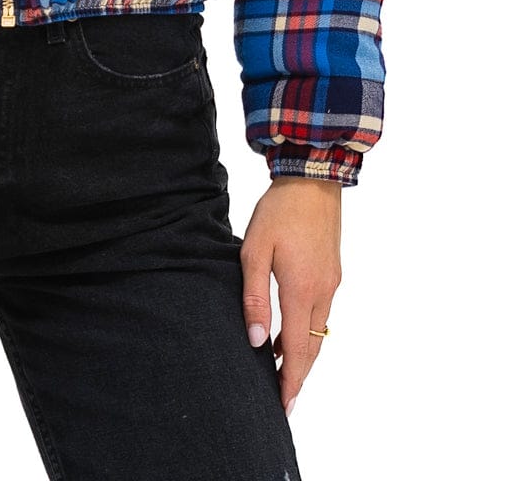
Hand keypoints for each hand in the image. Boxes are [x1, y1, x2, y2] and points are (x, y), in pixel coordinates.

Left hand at [239, 175, 341, 416]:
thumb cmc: (279, 212)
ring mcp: (331, 283)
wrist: (312, 180)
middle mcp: (323, 292)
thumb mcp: (255, 251)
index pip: (299, 350)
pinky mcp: (332, 273)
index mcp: (302, 290)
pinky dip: (307, 330)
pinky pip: (320, 312)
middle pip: (313, 347)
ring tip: (280, 370)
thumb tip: (258, 341)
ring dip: (302, 353)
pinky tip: (288, 333)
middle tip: (283, 400)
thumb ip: (255, 297)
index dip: (291, 381)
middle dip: (298, 376)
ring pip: (318, 331)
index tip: (283, 406)